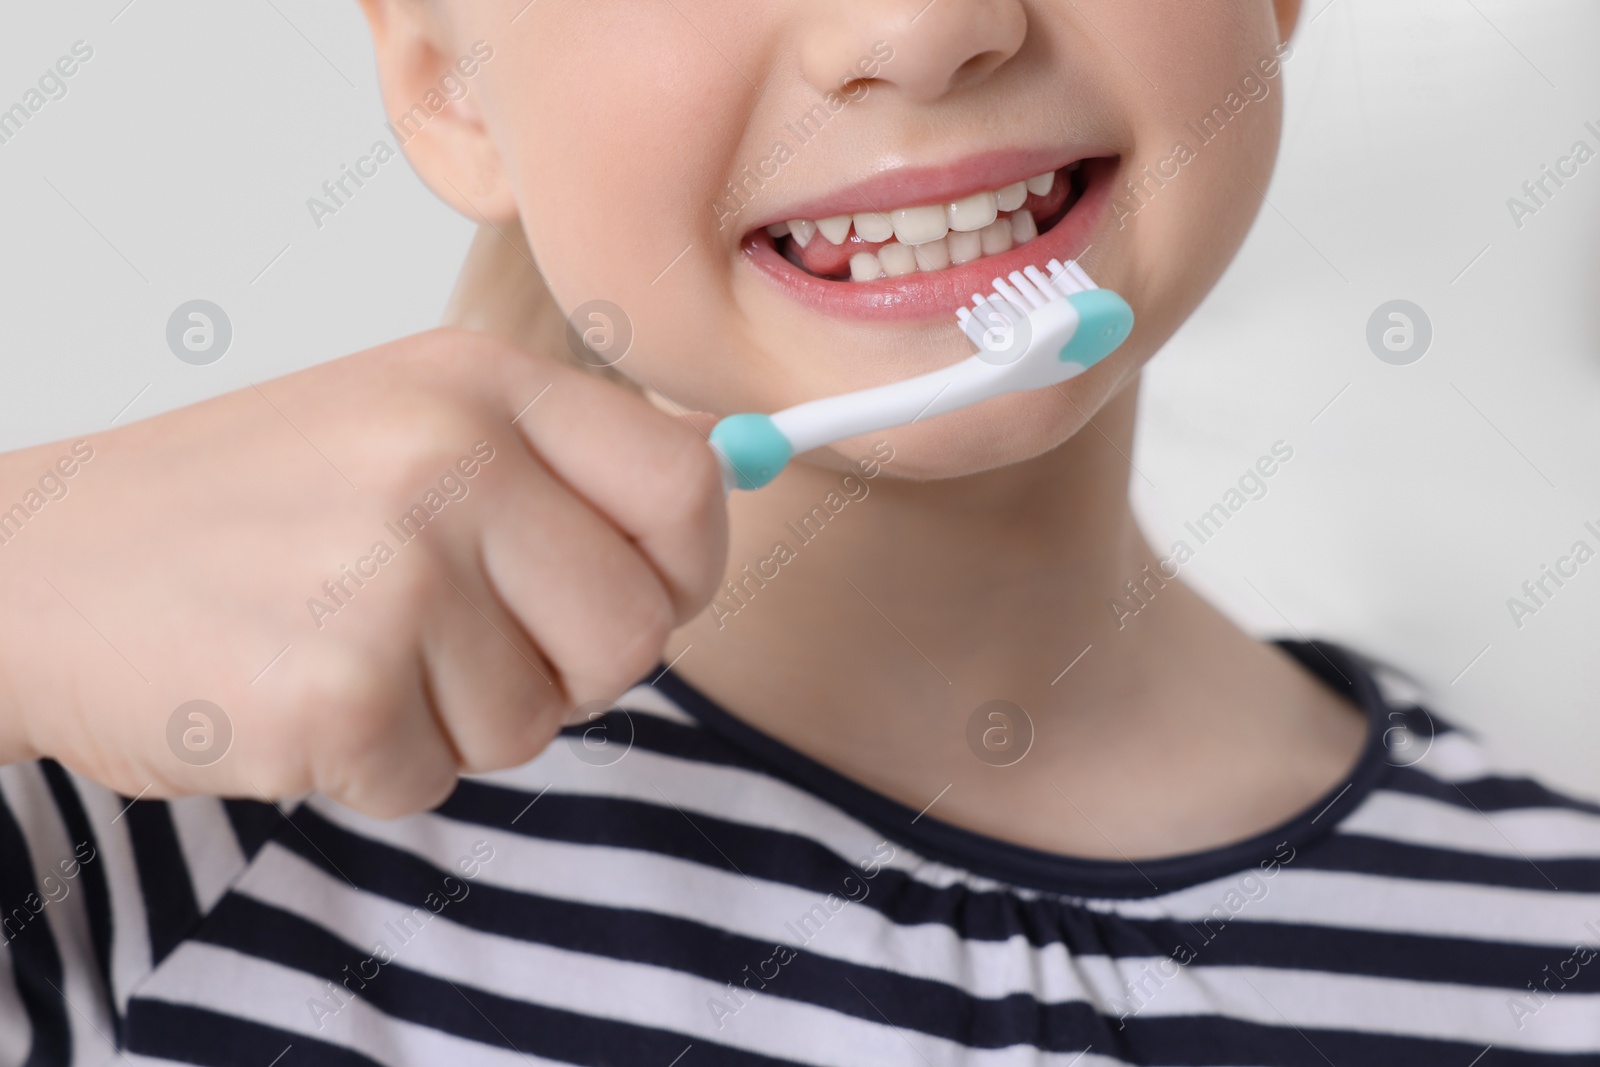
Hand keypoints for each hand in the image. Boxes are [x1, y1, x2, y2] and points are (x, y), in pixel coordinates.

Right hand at [0, 329, 726, 815]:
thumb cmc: (237, 506)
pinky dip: (378, 763)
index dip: (683, 564)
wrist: (34, 566)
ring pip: (539, 720)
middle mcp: (450, 462)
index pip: (684, 486)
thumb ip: (556, 460)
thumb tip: (719, 485)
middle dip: (567, 668)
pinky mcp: (338, 692)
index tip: (641, 591)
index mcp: (480, 384)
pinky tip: (301, 694)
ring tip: (352, 647)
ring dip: (457, 716)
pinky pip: (439, 778)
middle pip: (633, 627)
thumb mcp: (404, 419)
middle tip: (463, 642)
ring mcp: (394, 575)